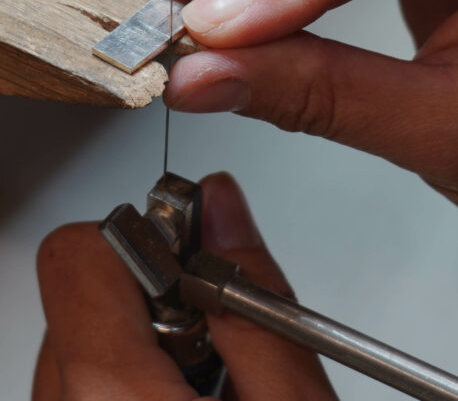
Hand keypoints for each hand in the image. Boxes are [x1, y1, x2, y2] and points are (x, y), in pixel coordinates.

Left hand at [32, 173, 336, 400]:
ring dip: (140, 336)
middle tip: (216, 334)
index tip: (196, 264)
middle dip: (155, 290)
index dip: (146, 239)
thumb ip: (254, 299)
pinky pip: (76, 380)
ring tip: (204, 383)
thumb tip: (223, 202)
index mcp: (110, 396)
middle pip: (82, 288)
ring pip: (78, 334)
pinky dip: (126, 374)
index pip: (77, 254)